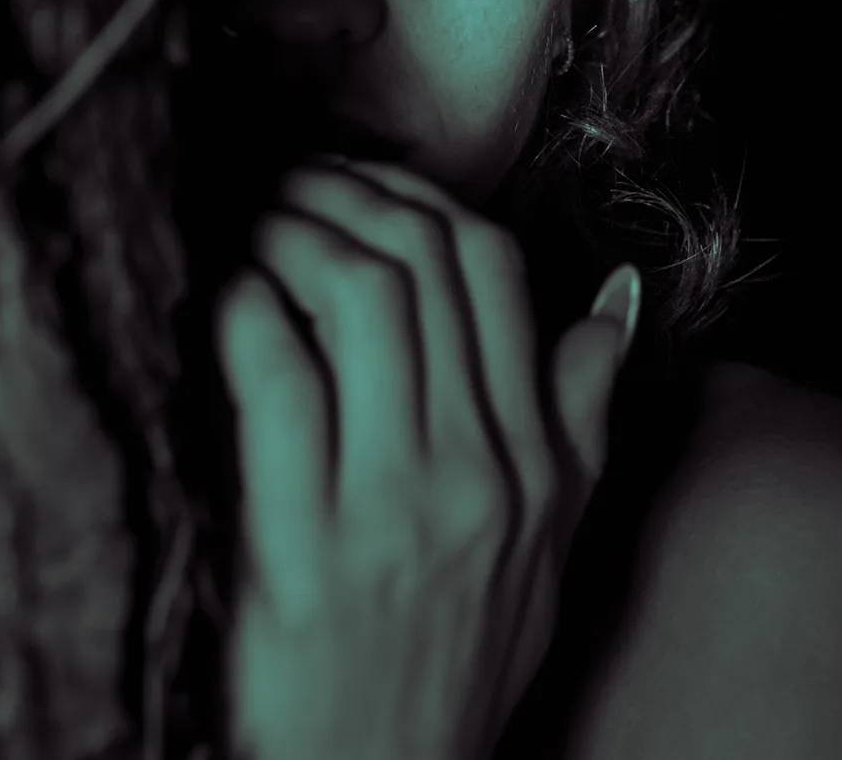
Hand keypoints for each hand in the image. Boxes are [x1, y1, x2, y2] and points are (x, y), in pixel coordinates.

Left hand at [215, 157, 641, 759]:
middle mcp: (476, 473)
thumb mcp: (552, 548)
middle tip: (293, 180)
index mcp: (535, 464)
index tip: (365, 181)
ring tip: (258, 220)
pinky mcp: (304, 553)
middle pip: (421, 263)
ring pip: (359, 298)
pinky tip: (226, 291)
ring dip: (294, 232)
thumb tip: (615, 299)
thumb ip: (582, 418)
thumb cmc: (457, 660)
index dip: (421, 195)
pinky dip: (246, 311)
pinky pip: (278, 383)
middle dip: (347, 192)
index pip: (495, 269)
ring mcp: (392, 511)